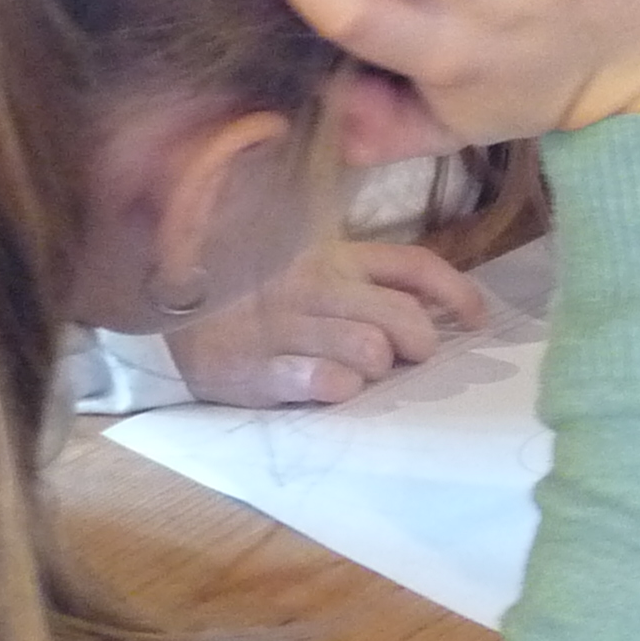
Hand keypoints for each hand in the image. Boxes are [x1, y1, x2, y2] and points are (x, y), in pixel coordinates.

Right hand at [168, 235, 492, 404]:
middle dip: (418, 345)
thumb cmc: (252, 287)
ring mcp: (281, 325)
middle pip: (402, 319)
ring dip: (376, 370)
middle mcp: (312, 283)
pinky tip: (328, 384)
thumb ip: (378, 272)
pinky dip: (338, 386)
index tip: (477, 319)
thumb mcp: (313, 260)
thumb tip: (454, 302)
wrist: (161, 302)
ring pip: (371, 351)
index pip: (414, 266)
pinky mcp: (251, 368)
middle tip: (404, 359)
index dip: (457, 293)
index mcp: (333, 254)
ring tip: (357, 372)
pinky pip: (323, 380)